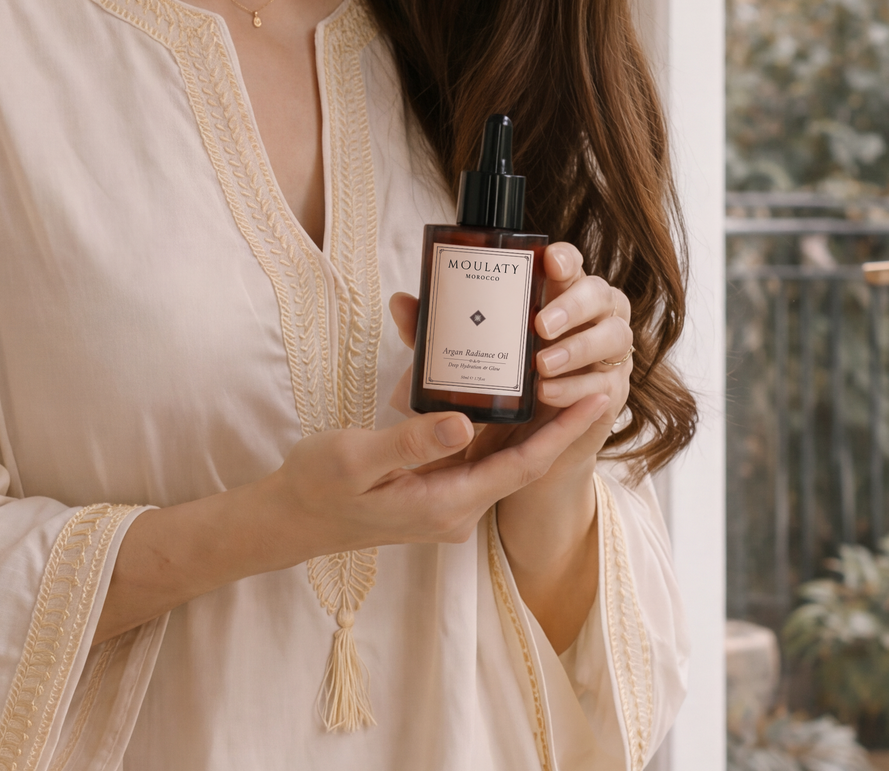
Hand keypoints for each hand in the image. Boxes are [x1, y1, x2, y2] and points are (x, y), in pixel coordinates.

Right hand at [97, 372, 605, 642]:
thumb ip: (411, 443)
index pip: (523, 466)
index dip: (564, 432)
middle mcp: (457, 507)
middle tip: (589, 369)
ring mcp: (447, 500)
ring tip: (559, 372)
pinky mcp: (435, 488)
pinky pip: (476, 453)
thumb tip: (463, 422)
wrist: (290, 519)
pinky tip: (501, 388)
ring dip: (528, 417)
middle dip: (557, 418)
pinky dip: (494, 421)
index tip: (599, 397)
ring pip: (500, 453)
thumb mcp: (356, 459)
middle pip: (522, 459)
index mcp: (446, 503)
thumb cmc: (318, 487)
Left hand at [386, 242, 631, 476]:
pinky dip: (578, 387)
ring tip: (541, 365)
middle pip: (601, 293)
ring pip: (614, 336)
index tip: (548, 261)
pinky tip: (549, 394)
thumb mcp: (463, 351)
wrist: (518, 443)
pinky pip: (606, 383)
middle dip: (573, 305)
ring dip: (578, 348)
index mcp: (556, 294)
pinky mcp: (610, 391)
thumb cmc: (496, 381)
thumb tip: (401, 302)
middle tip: (539, 324)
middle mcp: (590, 317)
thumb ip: (437, 328)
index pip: (571, 264)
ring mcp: (606, 354)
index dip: (566, 258)